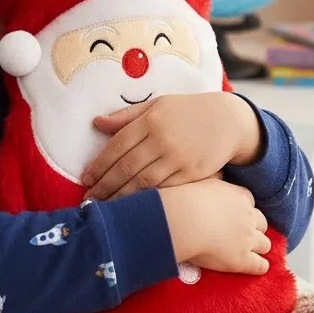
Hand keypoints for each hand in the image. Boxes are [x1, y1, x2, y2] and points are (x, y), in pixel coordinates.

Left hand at [82, 92, 262, 199]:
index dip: (99, 165)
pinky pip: (164, 189)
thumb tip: (96, 122)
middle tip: (88, 200)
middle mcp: (162, 139)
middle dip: (104, 186)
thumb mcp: (157, 104)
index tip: (85, 179)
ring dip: (121, 197)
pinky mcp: (192, 174)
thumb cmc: (187, 111)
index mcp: (150, 120)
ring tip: (105, 207)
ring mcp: (178, 158)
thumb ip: (126, 115)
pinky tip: (134, 207)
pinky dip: (147, 199)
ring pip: (143, 182)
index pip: (117, 145)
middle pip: (126, 167)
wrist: (228, 120)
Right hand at [159, 177, 270, 274]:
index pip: (249, 202)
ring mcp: (247, 239)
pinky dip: (260, 266)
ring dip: (260, 246)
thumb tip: (219, 175)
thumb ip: (215, 180)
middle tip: (245, 233)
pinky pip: (260, 265)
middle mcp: (248, 217)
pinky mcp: (242, 259)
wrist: (186, 220)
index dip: (243, 209)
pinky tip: (259, 267)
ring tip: (254, 251)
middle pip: (261, 222)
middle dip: (255, 227)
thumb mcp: (204, 181)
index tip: (236, 213)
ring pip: (264, 243)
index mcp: (239, 196)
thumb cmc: (188, 200)